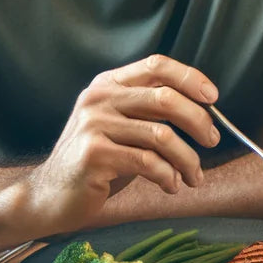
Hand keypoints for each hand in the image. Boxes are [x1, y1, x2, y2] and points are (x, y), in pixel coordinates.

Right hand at [27, 54, 220, 233]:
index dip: (190, 77)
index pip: (156, 65)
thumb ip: (152, 112)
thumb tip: (205, 110)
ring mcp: (93, 125)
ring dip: (187, 159)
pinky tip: (171, 185)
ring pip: (161, 136)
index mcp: (109, 84)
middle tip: (213, 141)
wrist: (50, 196)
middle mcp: (99, 98)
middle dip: (199, 121)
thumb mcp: (123, 125)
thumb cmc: (98, 161)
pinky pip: (147, 162)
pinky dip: (168, 175)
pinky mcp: (93, 155)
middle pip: (165, 98)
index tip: (213, 97)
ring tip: (194, 176)